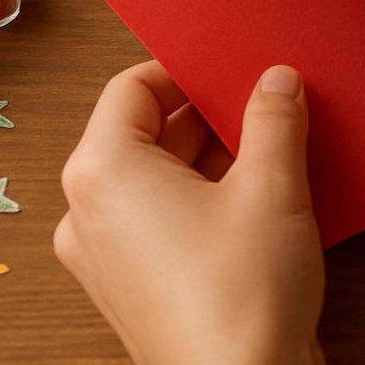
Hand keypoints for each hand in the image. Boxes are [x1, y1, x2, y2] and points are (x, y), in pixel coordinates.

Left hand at [55, 61, 325, 364]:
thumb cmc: (241, 300)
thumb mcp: (271, 187)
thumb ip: (273, 120)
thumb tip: (276, 82)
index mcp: (102, 171)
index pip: (133, 87)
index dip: (186, 69)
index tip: (231, 65)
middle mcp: (88, 212)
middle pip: (143, 133)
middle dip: (206, 115)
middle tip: (262, 102)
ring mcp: (105, 256)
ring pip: (156, 179)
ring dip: (209, 159)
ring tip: (270, 150)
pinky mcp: (133, 289)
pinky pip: (160, 221)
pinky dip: (201, 201)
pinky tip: (256, 199)